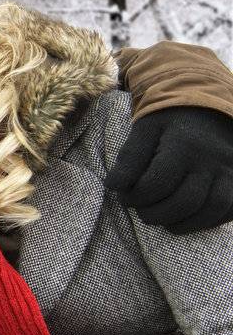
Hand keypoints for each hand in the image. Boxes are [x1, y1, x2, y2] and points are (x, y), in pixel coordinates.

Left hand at [107, 107, 232, 233]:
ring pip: (211, 210)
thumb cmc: (169, 124)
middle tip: (142, 212)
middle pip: (185, 201)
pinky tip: (186, 219)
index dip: (135, 197)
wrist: (208, 111)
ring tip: (162, 220)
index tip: (125, 197)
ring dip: (182, 223)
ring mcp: (231, 172)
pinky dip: (206, 222)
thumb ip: (129, 158)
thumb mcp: (144, 131)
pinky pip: (228, 211)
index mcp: (184, 144)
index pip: (157, 183)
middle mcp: (212, 159)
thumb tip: (114, 186)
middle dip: (156, 214)